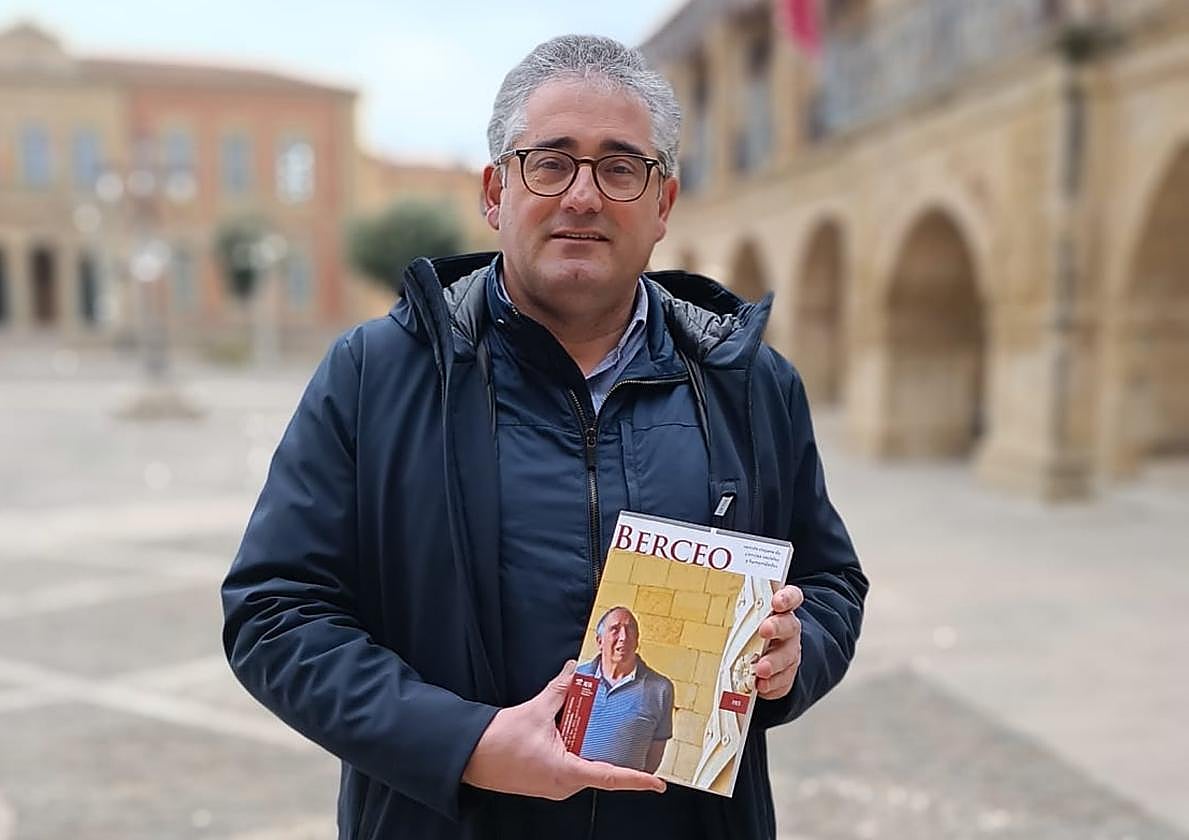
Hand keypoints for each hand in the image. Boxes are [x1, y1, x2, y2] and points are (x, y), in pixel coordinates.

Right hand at [462, 660, 666, 799]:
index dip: (637, 779)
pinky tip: (575, 732)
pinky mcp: (547, 781)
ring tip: (596, 724)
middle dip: (614, 750)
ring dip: (592, 747)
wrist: (472, 756)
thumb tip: (575, 671)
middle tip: (627, 731)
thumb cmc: (499, 743)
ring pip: (586, 766)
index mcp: (566, 772)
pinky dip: (578, 750)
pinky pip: (572, 766)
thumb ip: (560, 689)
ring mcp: (555, 785)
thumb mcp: (536, 710)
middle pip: (601, 768)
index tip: (657, 782)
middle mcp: (564, 784)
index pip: (611, 777)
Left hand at [754, 585, 803, 699]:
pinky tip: (760, 685)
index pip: (791, 597)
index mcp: (782, 610)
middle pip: (789, 626)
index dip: (786, 598)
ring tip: (761, 669)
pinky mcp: (786, 674)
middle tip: (764, 630)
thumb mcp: (749, 612)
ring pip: (788, 656)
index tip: (776, 600)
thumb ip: (743, 603)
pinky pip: (783, 680)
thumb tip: (713, 581)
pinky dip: (771, 684)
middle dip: (777, 627)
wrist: (771, 653)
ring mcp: (790, 652)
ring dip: (773, 662)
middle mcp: (789, 630)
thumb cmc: (754, 628)